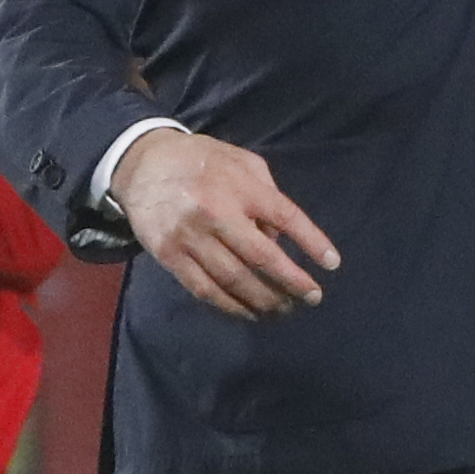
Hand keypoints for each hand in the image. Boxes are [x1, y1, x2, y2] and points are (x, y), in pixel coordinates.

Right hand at [110, 127, 339, 320]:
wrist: (142, 163)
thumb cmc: (202, 160)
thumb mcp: (242, 162)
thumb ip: (267, 194)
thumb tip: (280, 240)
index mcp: (240, 186)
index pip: (285, 217)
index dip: (312, 242)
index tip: (332, 264)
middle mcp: (217, 213)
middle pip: (262, 257)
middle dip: (292, 282)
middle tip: (312, 297)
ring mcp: (191, 237)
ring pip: (234, 280)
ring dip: (265, 300)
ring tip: (285, 310)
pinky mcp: (169, 256)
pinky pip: (205, 290)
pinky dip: (231, 307)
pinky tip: (250, 313)